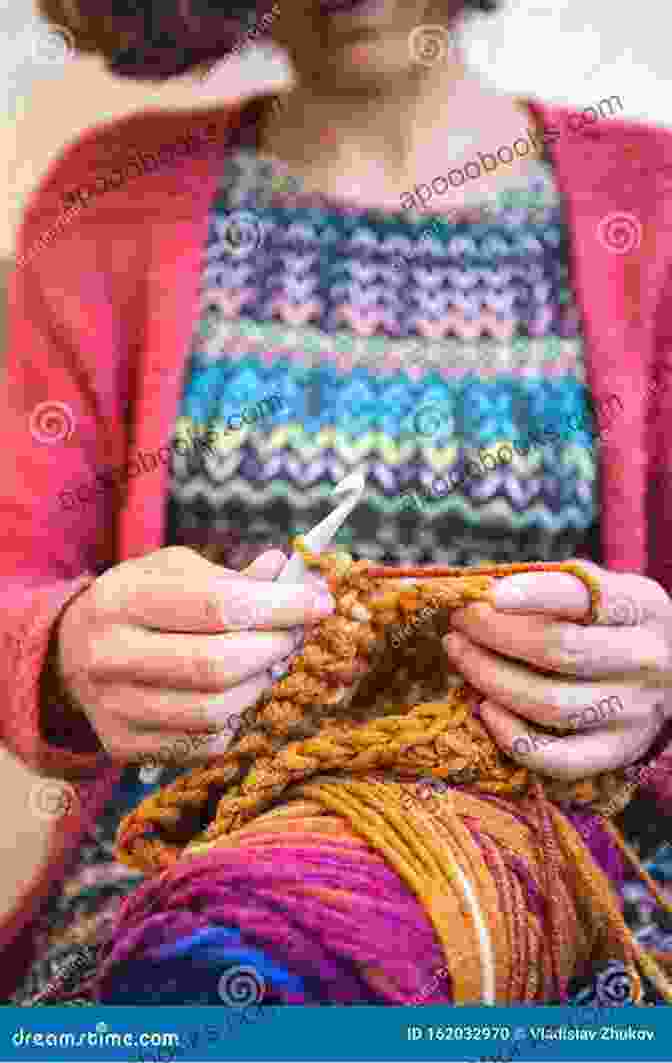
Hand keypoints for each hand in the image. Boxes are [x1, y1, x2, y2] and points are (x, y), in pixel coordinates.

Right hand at [54, 546, 333, 763]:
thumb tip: (295, 575)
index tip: (321, 603)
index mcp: (125, 597)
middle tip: (299, 637)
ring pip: (214, 711)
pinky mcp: (124, 745)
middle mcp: (110, 654)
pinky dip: (238, 721)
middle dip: (275, 649)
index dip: (280, 606)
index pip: (218, 605)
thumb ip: (235, 576)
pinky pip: (203, 744)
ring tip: (273, 666)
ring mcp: (114, 706)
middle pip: (218, 663)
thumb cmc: (142, 601)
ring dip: (262, 688)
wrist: (74, 651)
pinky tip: (244, 695)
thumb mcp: (177, 570)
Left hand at [442, 560, 671, 779]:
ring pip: (550, 703)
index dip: (534, 595)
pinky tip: (485, 709)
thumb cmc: (612, 622)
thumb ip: (555, 585)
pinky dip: (514, 738)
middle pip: (559, 650)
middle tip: (459, 621)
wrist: (669, 674)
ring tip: (459, 653)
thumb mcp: (602, 590)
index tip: (489, 594)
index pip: (587, 598)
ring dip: (490, 678)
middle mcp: (645, 660)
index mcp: (642, 608)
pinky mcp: (618, 751)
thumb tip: (483, 589)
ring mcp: (634, 711)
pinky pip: (560, 758)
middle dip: (494, 634)